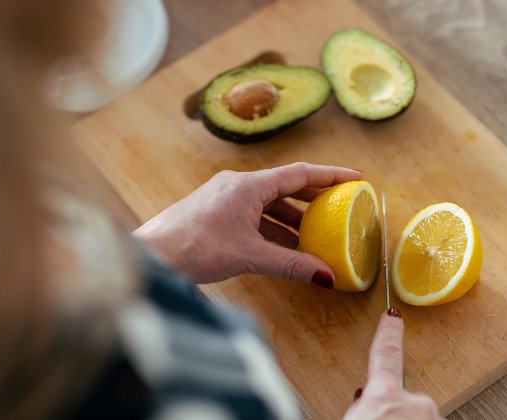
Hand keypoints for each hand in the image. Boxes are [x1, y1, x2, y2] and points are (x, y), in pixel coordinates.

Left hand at [134, 162, 361, 285]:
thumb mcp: (248, 256)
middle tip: (342, 206)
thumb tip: (326, 276)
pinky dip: (273, 230)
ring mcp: (225, 199)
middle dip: (315, 198)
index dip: (330, 176)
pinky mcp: (216, 214)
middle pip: (286, 187)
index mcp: (248, 185)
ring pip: (268, 205)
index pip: (299, 174)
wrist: (150, 255)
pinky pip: (254, 216)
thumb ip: (290, 264)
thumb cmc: (193, 247)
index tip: (356, 177)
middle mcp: (237, 186)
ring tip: (318, 236)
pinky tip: (286, 247)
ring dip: (293, 220)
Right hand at [344, 309, 441, 419]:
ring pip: (418, 416)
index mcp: (385, 397)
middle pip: (403, 396)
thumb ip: (362, 405)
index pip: (386, 353)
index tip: (392, 315)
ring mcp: (433, 418)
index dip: (388, 332)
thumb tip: (366, 402)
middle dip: (393, 408)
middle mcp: (415, 405)